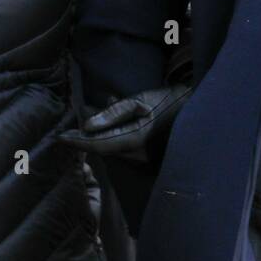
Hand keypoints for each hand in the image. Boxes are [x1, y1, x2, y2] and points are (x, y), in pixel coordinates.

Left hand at [58, 83, 191, 163]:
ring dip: (100, 137)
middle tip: (72, 125)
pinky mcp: (150, 161)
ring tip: (91, 116)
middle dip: (87, 138)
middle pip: (104, 149)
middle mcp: (139, 156)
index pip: (98, 145)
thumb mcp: (141, 99)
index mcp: (136, 139)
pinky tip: (111, 124)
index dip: (77, 142)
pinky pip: (123, 151)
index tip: (59, 138)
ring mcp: (146, 161)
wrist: (201, 110)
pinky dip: (113, 138)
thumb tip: (86, 125)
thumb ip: (113, 113)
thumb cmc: (170, 100)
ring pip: (113, 151)